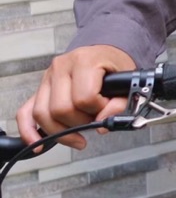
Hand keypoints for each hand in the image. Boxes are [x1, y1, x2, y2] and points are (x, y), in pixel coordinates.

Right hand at [17, 45, 135, 150]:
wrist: (103, 53)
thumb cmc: (113, 65)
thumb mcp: (127, 79)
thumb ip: (120, 103)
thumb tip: (103, 123)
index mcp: (84, 60)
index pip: (84, 97)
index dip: (98, 109)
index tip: (106, 107)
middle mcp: (61, 67)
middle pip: (61, 109)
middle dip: (79, 122)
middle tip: (93, 118)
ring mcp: (47, 78)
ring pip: (42, 114)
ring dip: (61, 130)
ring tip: (78, 131)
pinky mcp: (39, 89)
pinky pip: (25, 113)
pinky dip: (29, 131)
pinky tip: (38, 145)